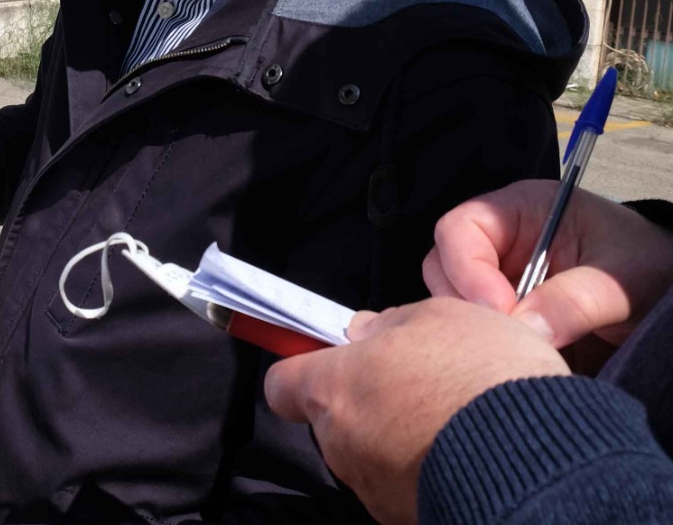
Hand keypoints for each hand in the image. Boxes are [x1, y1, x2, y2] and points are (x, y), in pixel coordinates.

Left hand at [264, 298, 568, 524]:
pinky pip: (407, 485)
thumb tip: (368, 331)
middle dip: (368, 403)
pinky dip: (429, 468)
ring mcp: (373, 488)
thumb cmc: (481, 377)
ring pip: (373, 454)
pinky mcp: (407, 516)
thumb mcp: (442, 316)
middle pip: (334, 420)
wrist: (538, 459)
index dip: (305, 370)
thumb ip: (392, 322)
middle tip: (419, 384)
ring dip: (401, 437)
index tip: (335, 361)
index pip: (282, 385)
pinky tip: (469, 452)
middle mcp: (341, 444)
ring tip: (456, 418)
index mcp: (334, 388)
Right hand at [422, 180, 672, 349]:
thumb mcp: (618, 280)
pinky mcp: (504, 313)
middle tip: (504, 337)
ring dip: (475, 328)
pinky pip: (474, 329)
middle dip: (465, 304)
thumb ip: (573, 300)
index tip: (500, 310)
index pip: (459, 229)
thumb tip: (524, 330)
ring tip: (515, 351)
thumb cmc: (645, 266)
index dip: (467, 268)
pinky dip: (487, 347)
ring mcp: (497, 279)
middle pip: (443, 267)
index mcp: (520, 210)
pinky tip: (515, 359)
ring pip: (452, 302)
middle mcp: (498, 242)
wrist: (666, 290)